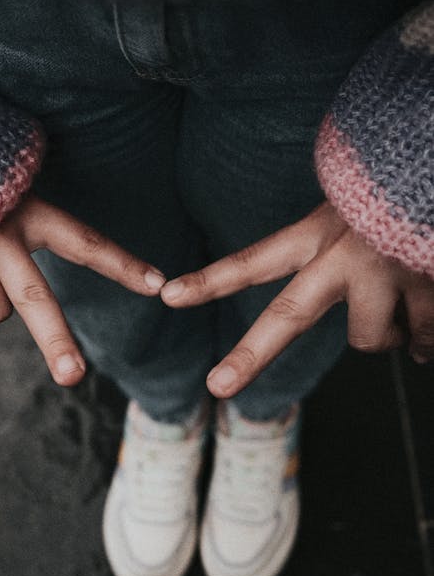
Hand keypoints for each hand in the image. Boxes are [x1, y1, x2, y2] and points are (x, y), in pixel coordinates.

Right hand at [0, 195, 165, 384]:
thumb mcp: (3, 193)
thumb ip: (22, 231)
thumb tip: (14, 303)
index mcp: (27, 213)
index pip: (83, 243)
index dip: (120, 264)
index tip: (157, 285)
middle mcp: (0, 236)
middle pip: (36, 300)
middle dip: (56, 342)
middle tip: (73, 376)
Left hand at [161, 201, 433, 397]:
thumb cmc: (400, 189)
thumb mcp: (354, 208)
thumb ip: (338, 252)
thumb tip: (341, 313)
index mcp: (320, 232)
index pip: (256, 259)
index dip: (212, 280)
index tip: (169, 296)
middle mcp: (343, 258)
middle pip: (288, 317)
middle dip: (249, 354)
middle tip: (217, 386)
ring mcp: (383, 276)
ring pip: (369, 340)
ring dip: (388, 333)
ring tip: (406, 301)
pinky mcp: (426, 290)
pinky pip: (421, 339)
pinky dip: (427, 336)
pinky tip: (432, 310)